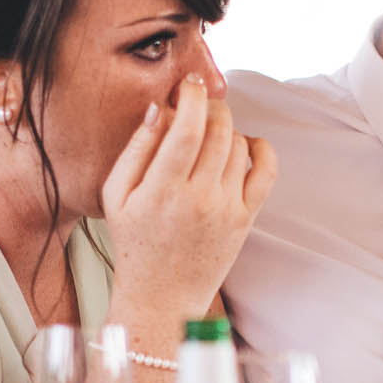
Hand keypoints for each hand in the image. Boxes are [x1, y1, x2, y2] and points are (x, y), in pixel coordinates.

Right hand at [101, 75, 278, 319]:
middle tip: (197, 107)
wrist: (162, 298)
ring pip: (239, 144)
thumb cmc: (135, 243)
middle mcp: (198, 198)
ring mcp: (226, 209)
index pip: (186, 128)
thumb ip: (135, 149)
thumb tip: (158, 109)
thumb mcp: (116, 196)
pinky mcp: (245, 220)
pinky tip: (246, 145)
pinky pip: (266, 171)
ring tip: (208, 135)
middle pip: (218, 130)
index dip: (192, 97)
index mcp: (161, 190)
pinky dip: (261, 149)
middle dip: (210, 107)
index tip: (189, 85)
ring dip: (226, 128)